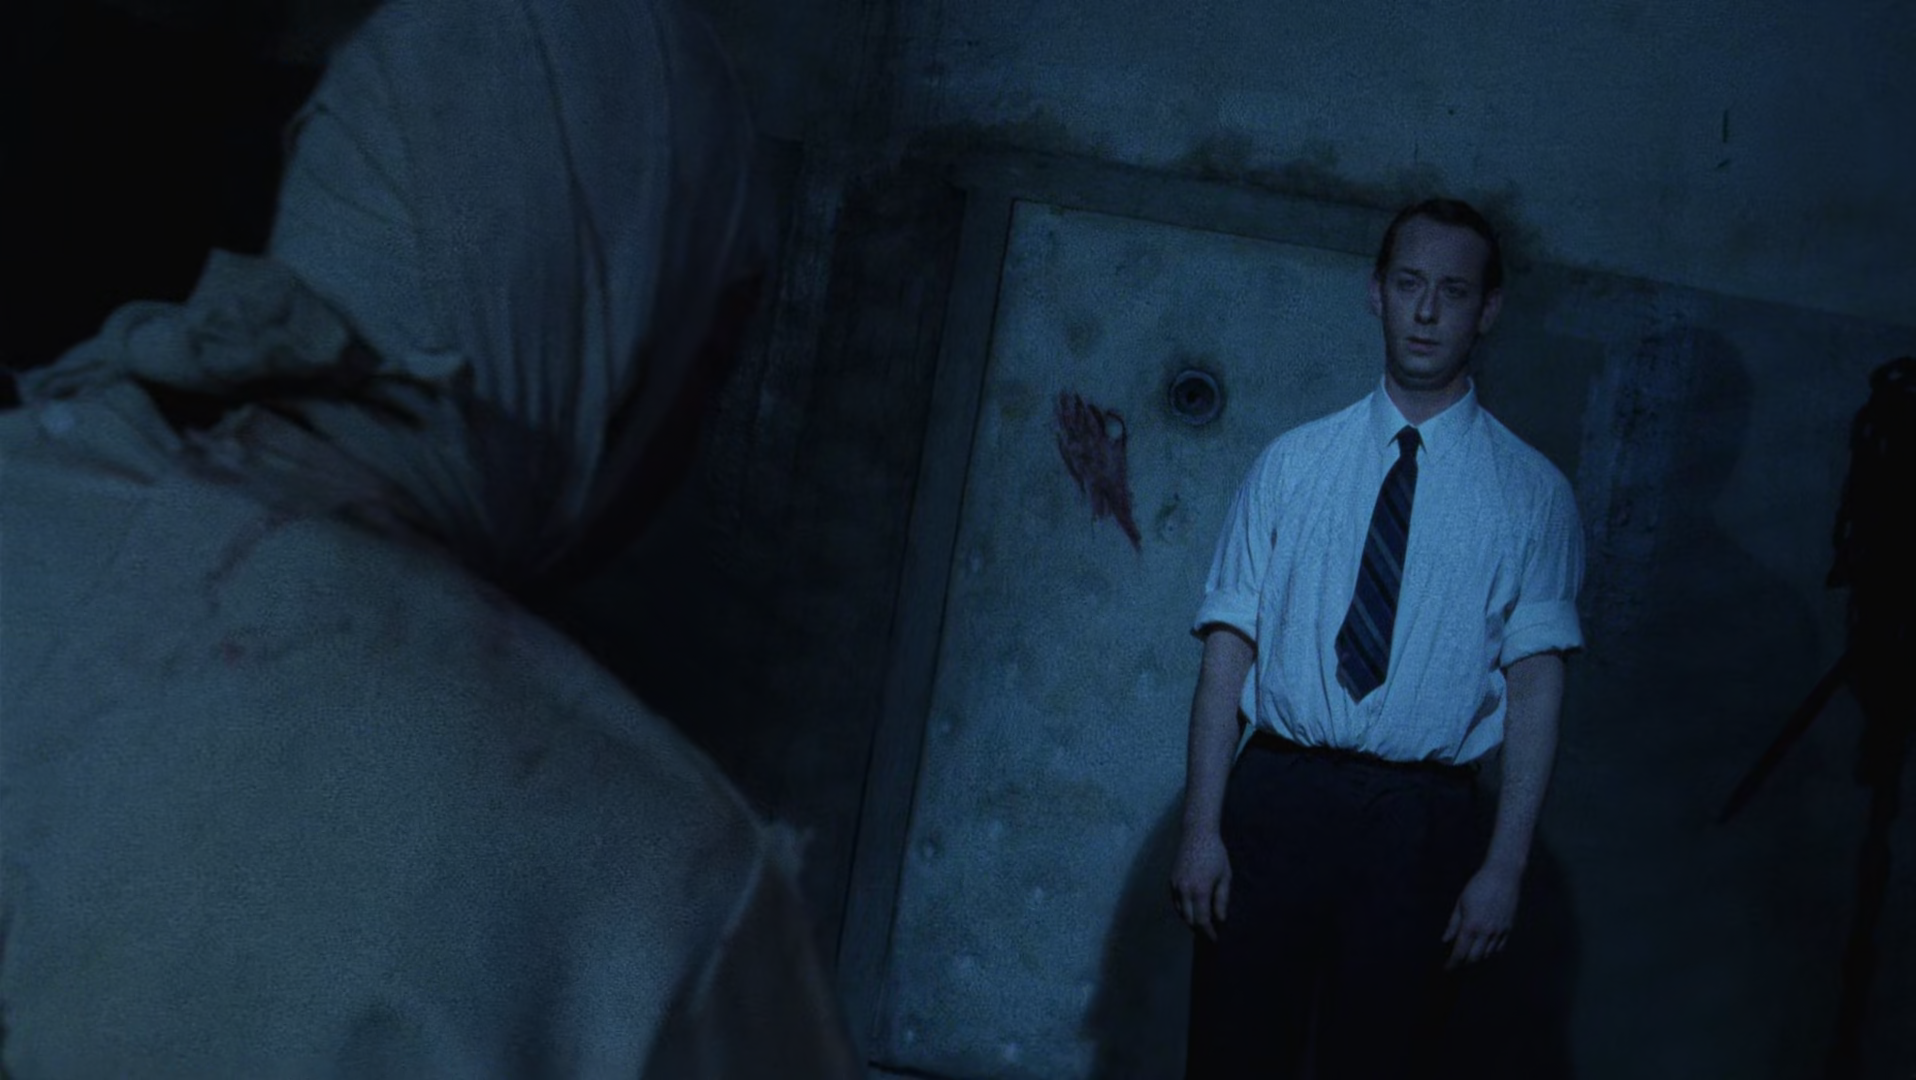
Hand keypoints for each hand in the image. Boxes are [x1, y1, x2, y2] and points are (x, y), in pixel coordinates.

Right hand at [1170, 827, 1231, 941]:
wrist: (1197, 834)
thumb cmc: (1215, 854)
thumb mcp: (1224, 877)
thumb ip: (1221, 900)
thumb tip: (1220, 919)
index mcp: (1200, 890)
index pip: (1202, 920)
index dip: (1208, 932)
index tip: (1215, 939)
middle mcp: (1184, 890)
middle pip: (1189, 920)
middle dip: (1200, 929)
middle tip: (1210, 932)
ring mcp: (1176, 885)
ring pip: (1180, 912)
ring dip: (1191, 920)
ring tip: (1203, 922)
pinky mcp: (1171, 881)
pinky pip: (1175, 902)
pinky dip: (1183, 910)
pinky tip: (1193, 909)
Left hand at [1442, 864, 1519, 969]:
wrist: (1503, 876)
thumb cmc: (1478, 886)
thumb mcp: (1460, 903)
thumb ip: (1453, 924)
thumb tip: (1446, 940)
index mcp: (1471, 925)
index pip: (1460, 952)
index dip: (1452, 963)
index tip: (1447, 968)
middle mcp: (1486, 931)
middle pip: (1474, 958)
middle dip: (1463, 963)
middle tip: (1456, 963)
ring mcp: (1499, 931)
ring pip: (1487, 954)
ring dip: (1476, 958)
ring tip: (1468, 956)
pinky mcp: (1509, 929)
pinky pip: (1499, 948)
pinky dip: (1490, 952)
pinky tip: (1483, 950)